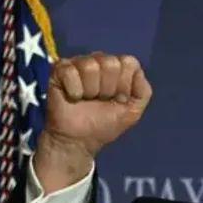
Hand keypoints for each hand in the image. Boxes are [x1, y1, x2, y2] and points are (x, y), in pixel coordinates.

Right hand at [34, 53, 151, 191]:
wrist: (78, 141)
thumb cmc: (104, 125)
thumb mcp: (133, 111)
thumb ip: (143, 91)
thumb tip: (138, 71)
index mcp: (118, 68)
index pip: (129, 62)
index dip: (124, 85)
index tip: (116, 99)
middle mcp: (98, 61)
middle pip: (110, 63)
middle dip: (107, 89)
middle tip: (99, 100)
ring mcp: (78, 63)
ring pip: (90, 66)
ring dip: (90, 90)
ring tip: (85, 100)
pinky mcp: (59, 69)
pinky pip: (70, 71)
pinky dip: (73, 91)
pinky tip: (72, 98)